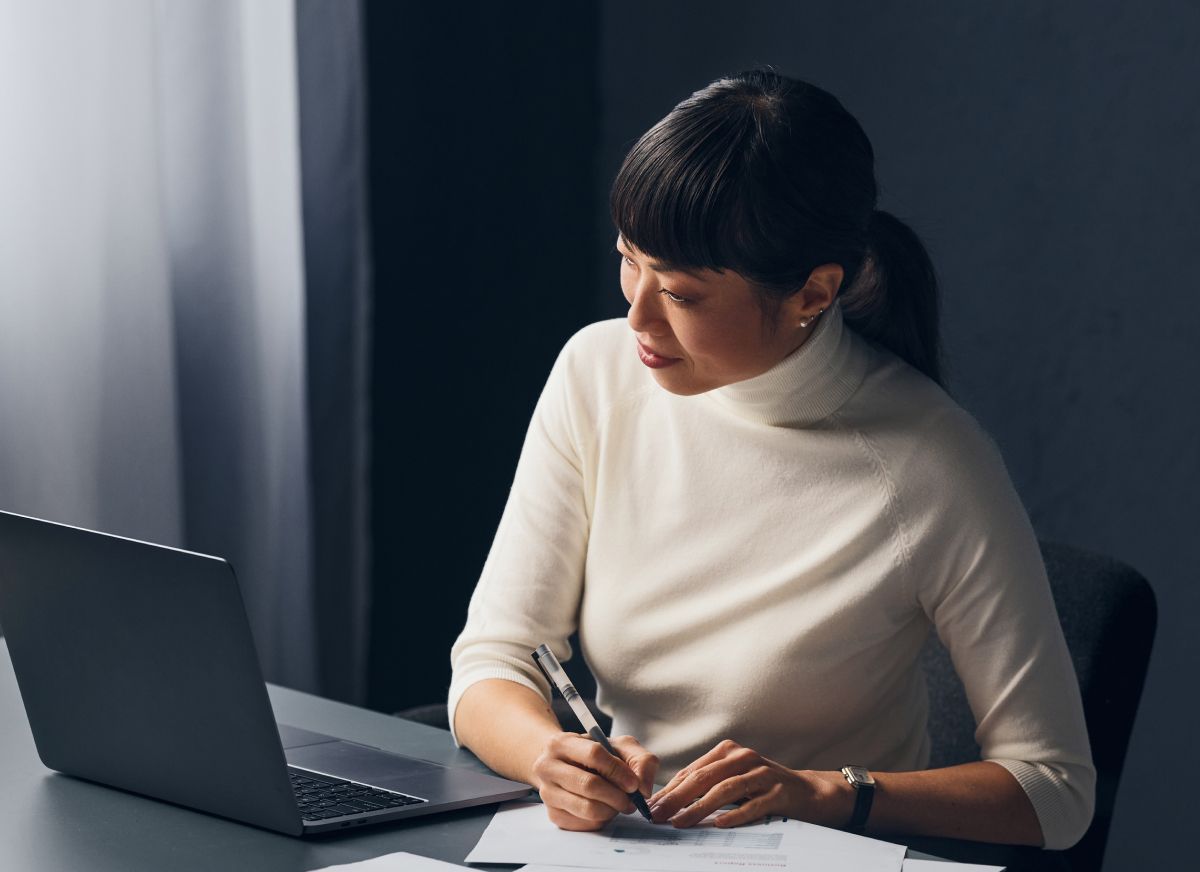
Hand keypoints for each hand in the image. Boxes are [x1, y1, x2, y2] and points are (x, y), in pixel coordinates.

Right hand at [530, 732, 658, 830]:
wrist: (565, 765)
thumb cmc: (594, 754)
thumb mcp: (619, 746)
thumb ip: (640, 760)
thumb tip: (643, 789)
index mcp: (561, 743)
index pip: (594, 755)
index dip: (618, 771)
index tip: (634, 784)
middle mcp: (547, 767)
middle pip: (589, 785)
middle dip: (617, 796)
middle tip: (631, 801)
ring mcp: (547, 793)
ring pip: (587, 808)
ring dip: (611, 810)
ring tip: (619, 804)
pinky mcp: (553, 815)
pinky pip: (584, 824)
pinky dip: (601, 820)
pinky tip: (604, 808)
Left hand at [648, 739, 851, 828]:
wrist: (809, 792)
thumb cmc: (763, 787)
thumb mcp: (734, 779)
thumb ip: (707, 785)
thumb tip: (670, 802)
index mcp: (728, 752)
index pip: (693, 772)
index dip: (670, 790)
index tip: (651, 807)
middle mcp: (744, 757)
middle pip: (704, 778)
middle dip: (677, 798)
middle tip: (658, 815)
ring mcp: (763, 773)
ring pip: (725, 789)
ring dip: (700, 807)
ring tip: (681, 821)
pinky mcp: (780, 792)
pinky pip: (754, 804)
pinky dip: (736, 814)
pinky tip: (720, 824)